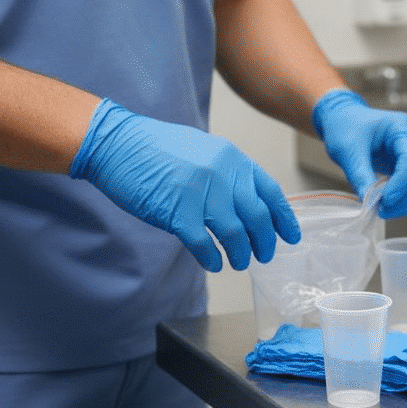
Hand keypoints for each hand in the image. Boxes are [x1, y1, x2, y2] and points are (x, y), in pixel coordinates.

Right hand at [70, 99, 300, 271]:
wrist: (117, 143)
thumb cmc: (154, 148)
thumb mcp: (203, 150)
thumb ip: (227, 173)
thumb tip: (246, 202)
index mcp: (231, 158)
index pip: (270, 192)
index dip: (283, 218)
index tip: (289, 236)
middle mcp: (222, 174)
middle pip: (257, 217)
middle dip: (264, 242)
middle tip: (263, 255)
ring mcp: (201, 194)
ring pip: (235, 234)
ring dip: (240, 253)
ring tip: (238, 262)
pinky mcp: (178, 212)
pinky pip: (204, 244)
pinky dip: (212, 258)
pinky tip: (213, 263)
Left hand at [311, 89, 406, 217]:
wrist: (345, 121)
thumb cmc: (347, 127)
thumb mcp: (348, 150)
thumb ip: (360, 175)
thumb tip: (369, 202)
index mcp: (402, 127)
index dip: (402, 182)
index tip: (385, 200)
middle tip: (384, 210)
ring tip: (387, 210)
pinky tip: (394, 206)